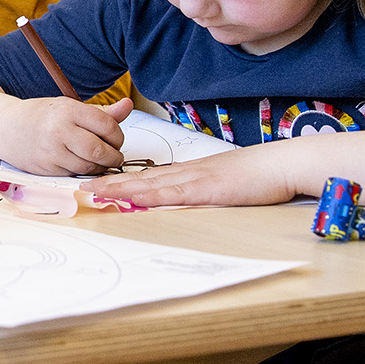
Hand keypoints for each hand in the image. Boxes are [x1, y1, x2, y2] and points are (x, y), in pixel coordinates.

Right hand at [3, 96, 133, 176]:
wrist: (5, 128)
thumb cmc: (41, 116)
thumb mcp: (69, 107)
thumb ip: (100, 112)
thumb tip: (128, 105)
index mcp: (68, 110)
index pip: (107, 126)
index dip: (117, 135)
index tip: (115, 138)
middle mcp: (59, 131)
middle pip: (100, 151)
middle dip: (113, 156)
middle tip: (114, 155)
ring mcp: (52, 152)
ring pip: (89, 168)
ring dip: (100, 167)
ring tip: (98, 160)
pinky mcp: (47, 169)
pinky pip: (75, 175)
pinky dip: (83, 172)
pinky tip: (80, 163)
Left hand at [80, 145, 308, 207]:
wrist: (283, 164)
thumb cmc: (261, 175)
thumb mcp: (228, 183)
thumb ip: (208, 190)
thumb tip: (193, 200)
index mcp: (193, 172)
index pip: (152, 177)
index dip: (123, 181)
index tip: (100, 184)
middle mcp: (188, 172)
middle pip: (142, 178)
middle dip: (110, 184)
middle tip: (82, 187)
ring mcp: (195, 179)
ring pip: (149, 184)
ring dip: (119, 189)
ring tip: (93, 192)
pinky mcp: (206, 189)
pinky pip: (172, 193)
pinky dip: (148, 196)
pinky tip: (131, 199)